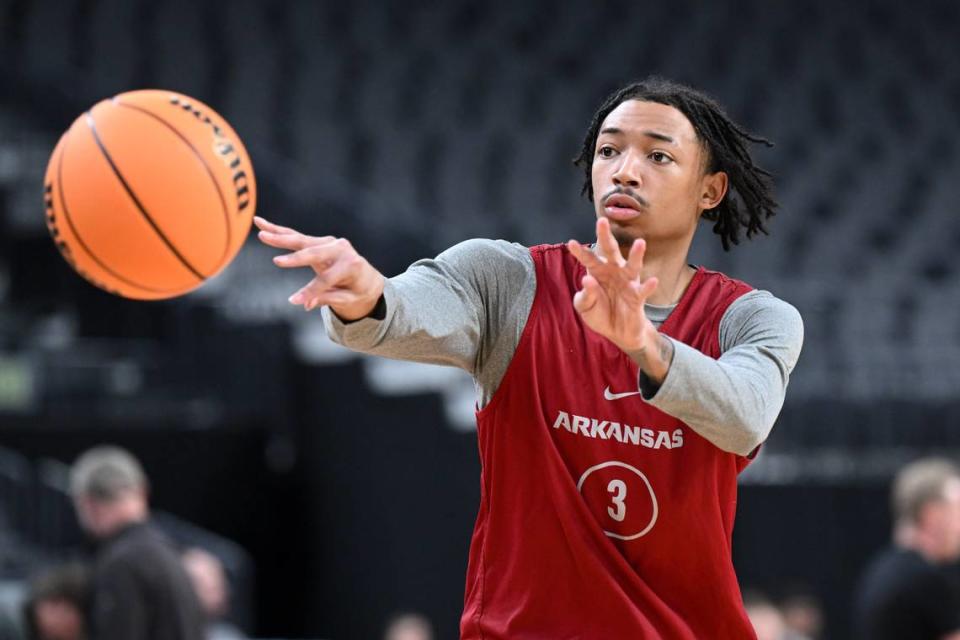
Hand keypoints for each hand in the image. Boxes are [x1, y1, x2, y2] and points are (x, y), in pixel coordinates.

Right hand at [255, 217, 384, 319]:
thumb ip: (327, 298)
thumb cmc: (357, 290)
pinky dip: (278, 230)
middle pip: (314, 253)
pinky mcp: (318, 241)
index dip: (311, 291)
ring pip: (300, 240)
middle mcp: (340, 249)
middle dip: (295, 259)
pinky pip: (296, 236)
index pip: (327, 279)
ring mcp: (329, 242)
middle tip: (277, 262)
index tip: (294, 301)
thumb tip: (304, 304)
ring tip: (262, 234)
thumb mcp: (347, 299)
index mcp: (351, 264)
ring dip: (280, 237)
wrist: (366, 276)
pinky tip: (260, 223)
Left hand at [567, 217, 659, 352]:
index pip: (588, 259)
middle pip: (610, 251)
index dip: (580, 252)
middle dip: (606, 237)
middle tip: (602, 221)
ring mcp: (627, 282)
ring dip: (637, 255)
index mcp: (597, 272)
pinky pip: (643, 290)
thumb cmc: (600, 313)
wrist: (617, 332)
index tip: (571, 243)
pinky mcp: (637, 297)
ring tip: (640, 242)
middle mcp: (614, 272)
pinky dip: (649, 286)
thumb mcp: (585, 307)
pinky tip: (654, 281)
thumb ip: (584, 296)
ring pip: (633, 265)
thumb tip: (586, 279)